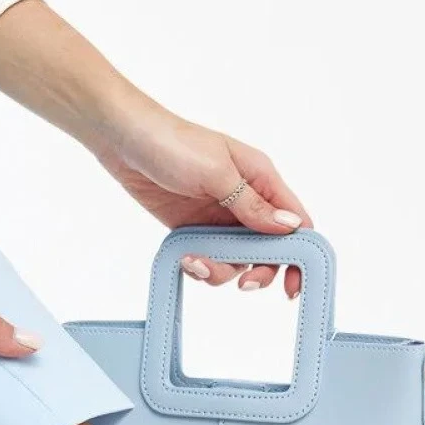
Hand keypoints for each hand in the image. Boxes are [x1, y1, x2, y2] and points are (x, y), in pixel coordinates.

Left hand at [95, 103, 312, 296]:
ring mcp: (219, 216)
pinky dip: (202, 266)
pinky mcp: (194, 228)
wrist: (123, 139)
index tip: (293, 285)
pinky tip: (186, 259)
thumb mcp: (217, 173)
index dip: (301, 255)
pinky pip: (210, 257)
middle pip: (270, 248)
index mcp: (261, 179)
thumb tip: (290, 227)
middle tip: (244, 284)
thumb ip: (253, 204)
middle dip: (260, 270)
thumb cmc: (172, 143)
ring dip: (222, 270)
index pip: (296, 222)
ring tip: (197, 263)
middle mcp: (245, 199)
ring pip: (237, 258)